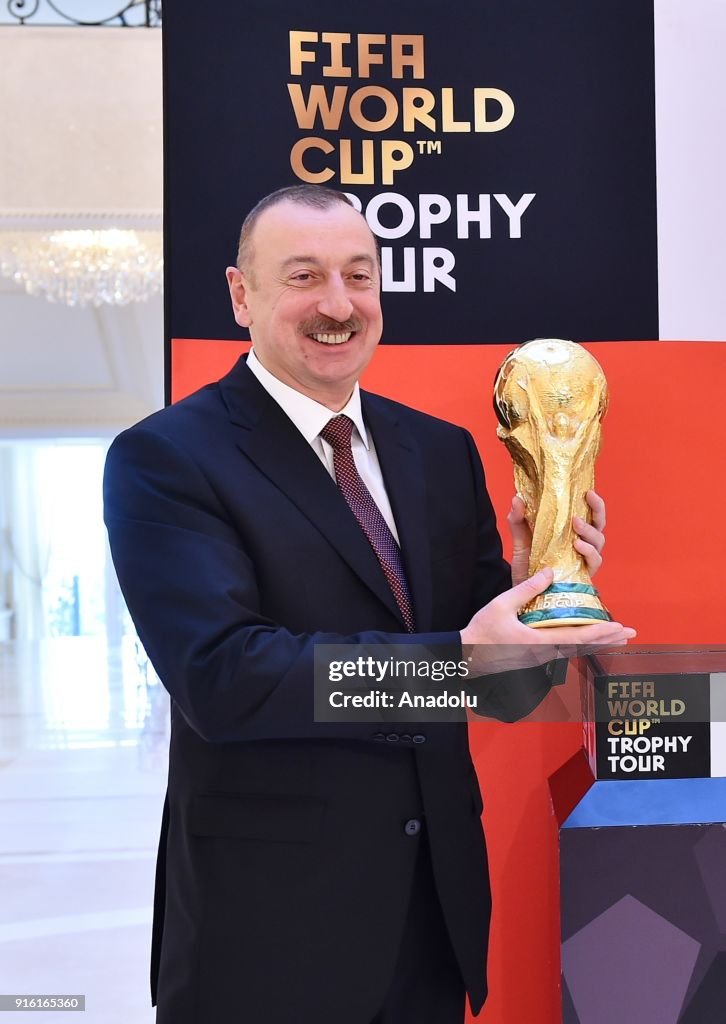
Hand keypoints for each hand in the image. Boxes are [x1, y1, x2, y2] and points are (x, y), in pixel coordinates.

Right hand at [461, 568, 635, 674]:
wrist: (465, 656)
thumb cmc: (481, 632)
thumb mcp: (501, 605)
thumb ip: (527, 589)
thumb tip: (551, 572)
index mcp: (538, 642)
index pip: (577, 638)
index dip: (600, 632)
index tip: (619, 627)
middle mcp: (543, 653)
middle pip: (582, 647)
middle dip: (607, 639)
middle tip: (629, 634)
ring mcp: (539, 658)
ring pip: (575, 651)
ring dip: (596, 643)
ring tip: (614, 638)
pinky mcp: (533, 659)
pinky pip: (563, 651)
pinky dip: (580, 645)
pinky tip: (583, 641)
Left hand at [508, 489, 605, 586]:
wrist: (524, 591)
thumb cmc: (528, 564)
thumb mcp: (521, 539)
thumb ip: (518, 519)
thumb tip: (517, 498)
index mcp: (571, 531)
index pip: (588, 513)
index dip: (593, 502)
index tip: (587, 490)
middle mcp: (582, 543)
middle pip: (599, 523)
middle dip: (597, 509)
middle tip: (588, 498)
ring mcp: (584, 558)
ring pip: (599, 540)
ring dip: (589, 529)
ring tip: (576, 523)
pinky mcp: (584, 574)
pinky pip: (594, 561)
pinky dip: (588, 551)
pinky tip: (577, 545)